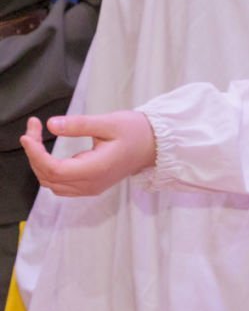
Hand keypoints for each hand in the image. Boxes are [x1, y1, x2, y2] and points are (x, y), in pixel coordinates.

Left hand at [20, 111, 156, 196]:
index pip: (54, 169)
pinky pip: (61, 185)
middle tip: (33, 128)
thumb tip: (50, 125)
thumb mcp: (109, 122)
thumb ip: (79, 125)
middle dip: (34, 154)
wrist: (156, 145)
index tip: (29, 133)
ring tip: (37, 140)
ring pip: (52, 184)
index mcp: (96, 169)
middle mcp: (91, 184)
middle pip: (49, 178)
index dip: (36, 154)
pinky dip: (49, 170)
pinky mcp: (90, 186)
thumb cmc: (136, 131)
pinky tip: (49, 154)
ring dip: (39, 164)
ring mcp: (90, 188)